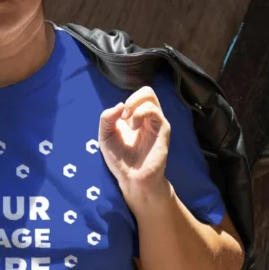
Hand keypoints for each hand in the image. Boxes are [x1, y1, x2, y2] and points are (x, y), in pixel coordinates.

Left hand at [98, 86, 170, 203]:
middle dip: (133, 98)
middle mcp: (147, 118)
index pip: (135, 97)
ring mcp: (156, 123)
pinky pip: (154, 111)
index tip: (117, 119)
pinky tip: (134, 128)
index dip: (125, 102)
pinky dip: (140, 113)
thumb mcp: (105, 136)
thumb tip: (120, 105)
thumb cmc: (119, 159)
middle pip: (147, 92)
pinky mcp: (163, 129)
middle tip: (124, 116)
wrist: (131, 178)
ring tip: (129, 124)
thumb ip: (106, 118)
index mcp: (135, 118)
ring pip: (150, 96)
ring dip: (134, 106)